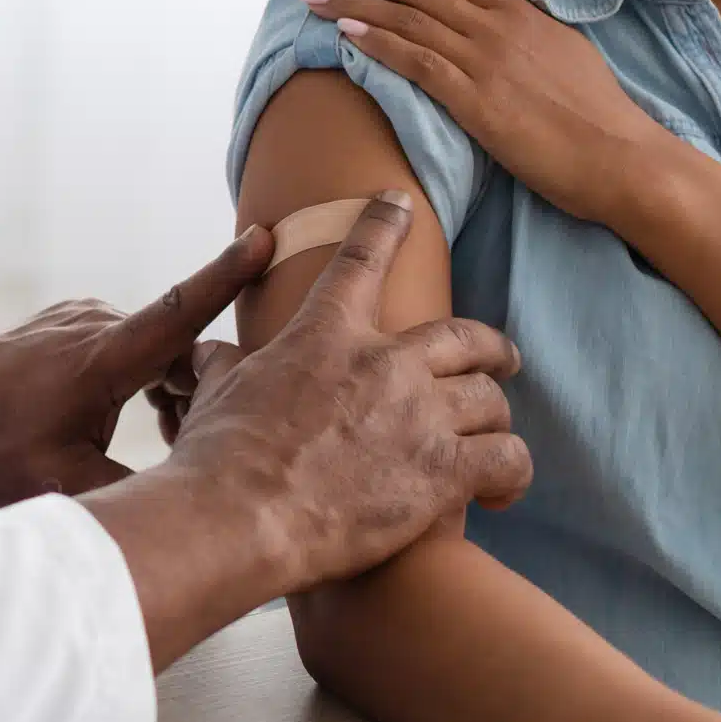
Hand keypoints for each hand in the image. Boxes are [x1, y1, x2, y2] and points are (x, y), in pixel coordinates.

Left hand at [0, 231, 279, 507]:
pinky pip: (128, 344)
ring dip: (170, 388)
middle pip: (179, 350)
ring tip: (158, 438)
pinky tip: (121, 419)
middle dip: (203, 390)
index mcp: (101, 358)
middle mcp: (95, 324)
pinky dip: (141, 376)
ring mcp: (80, 316)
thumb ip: (138, 492)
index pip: (178, 311)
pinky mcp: (71, 321)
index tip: (264, 237)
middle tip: (194, 442)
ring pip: (154, 350)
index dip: (225, 276)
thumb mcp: (67, 487)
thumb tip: (201, 505)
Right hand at [159, 193, 531, 594]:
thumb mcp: (217, 392)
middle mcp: (384, 363)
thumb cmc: (221, 455)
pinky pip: (507, 460)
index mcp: (326, 333)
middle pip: (464, 337)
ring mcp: (419, 416)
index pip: (362, 260)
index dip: (385, 225)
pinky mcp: (443, 473)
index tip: (401, 205)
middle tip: (504, 358)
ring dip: (494, 419)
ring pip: (490, 401)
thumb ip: (226, 366)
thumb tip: (209, 357)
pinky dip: (511, 473)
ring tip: (494, 438)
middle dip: (492, 347)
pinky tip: (501, 492)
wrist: (241, 516)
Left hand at [296, 0, 666, 223]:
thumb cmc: (596, 115)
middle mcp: (498, 24)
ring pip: (407, 15)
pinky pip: (417, 60)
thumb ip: (523, 29)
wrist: (623, 158)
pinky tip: (344, 33)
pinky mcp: (478, 100)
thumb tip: (499, 14)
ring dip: (352, 1)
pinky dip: (377, 41)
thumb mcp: (561, 51)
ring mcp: (487, 59)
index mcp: (518, 9)